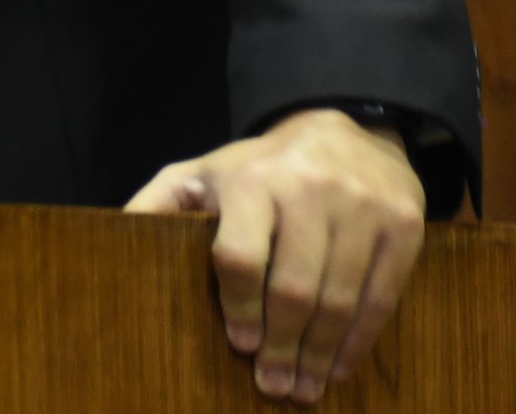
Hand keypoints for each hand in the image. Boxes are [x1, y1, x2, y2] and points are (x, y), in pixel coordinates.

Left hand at [125, 108, 425, 403]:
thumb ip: (161, 203)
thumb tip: (113, 238)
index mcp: (252, 177)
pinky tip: (339, 365)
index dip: (238, 307)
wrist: (348, 128)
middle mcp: (309, 188)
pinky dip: (359, 340)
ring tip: (303, 387)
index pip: (240, 254)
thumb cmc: (263, 166)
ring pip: (340, 299)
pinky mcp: (403, 223)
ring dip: (319, 354)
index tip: (239, 345)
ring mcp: (362, 205)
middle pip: (293, 287)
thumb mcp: (206, 171)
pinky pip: (382, 296)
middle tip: (272, 387)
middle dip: (281, 346)